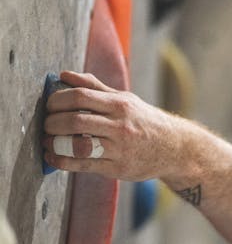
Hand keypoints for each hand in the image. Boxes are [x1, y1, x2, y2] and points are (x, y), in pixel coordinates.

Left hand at [43, 70, 172, 180]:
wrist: (174, 148)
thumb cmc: (144, 121)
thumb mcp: (125, 99)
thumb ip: (94, 87)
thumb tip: (64, 74)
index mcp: (120, 105)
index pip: (80, 97)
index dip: (57, 100)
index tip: (49, 105)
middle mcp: (120, 126)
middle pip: (76, 121)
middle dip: (53, 122)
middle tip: (45, 123)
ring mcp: (119, 149)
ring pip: (78, 145)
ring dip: (55, 143)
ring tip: (47, 141)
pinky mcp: (117, 168)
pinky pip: (83, 165)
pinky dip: (62, 162)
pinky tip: (53, 158)